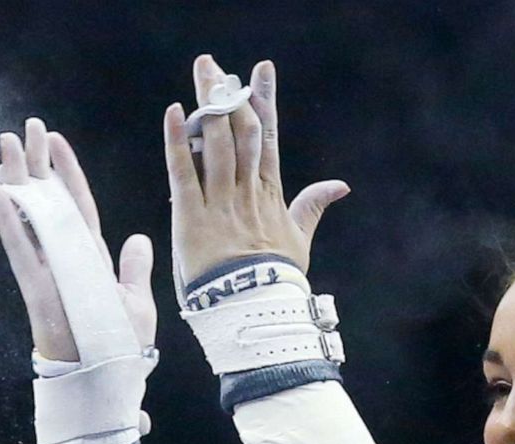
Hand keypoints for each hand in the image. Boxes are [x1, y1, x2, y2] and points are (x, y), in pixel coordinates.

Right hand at [0, 117, 155, 361]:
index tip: (56, 141)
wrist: (107, 386)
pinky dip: (8, 219)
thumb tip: (138, 239)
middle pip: (48, 201)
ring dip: (16, 180)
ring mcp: (48, 271)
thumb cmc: (122, 352)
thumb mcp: (136, 304)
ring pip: (28, 216)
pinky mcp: (36, 288)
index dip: (67, 173)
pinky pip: (20, 248)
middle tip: (25, 128)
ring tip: (5, 145)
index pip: (78, 205)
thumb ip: (133, 270)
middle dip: (36, 165)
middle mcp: (66, 259)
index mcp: (92, 259)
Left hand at [163, 55, 349, 285]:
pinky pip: (183, 171)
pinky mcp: (191, 216)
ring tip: (200, 73)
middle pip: (238, 130)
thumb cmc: (277, 277)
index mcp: (269, 192)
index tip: (259, 69)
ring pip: (214, 143)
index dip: (263, 99)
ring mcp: (219, 201)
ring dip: (206, 105)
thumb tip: (340, 185)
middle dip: (227, 94)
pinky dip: (177, 140)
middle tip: (213, 65)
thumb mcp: (299, 239)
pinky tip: (175, 111)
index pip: (266, 135)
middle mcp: (245, 189)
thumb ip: (312, 207)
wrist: (256, 307)